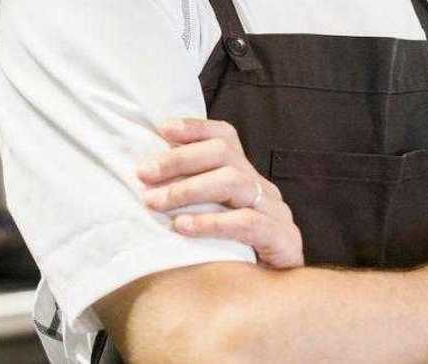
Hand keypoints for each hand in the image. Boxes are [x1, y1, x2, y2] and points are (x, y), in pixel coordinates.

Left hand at [138, 118, 302, 268]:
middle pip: (225, 154)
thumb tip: (144, 179)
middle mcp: (262, 188)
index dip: (195, 128)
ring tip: (155, 202)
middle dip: (180, 160)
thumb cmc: (234, 258)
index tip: (162, 129)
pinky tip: (184, 227)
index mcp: (246, 177)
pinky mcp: (284, 239)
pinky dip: (212, 222)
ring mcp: (276, 212)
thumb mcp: (210, 220)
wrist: (274, 298)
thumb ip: (189, 198)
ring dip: (189, 189)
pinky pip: (247, 222)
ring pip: (234, 182)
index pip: (225, 137)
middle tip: (144, 173)